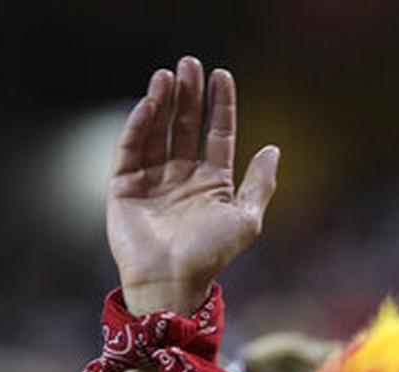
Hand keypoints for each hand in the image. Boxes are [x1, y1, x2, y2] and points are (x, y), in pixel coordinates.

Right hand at [107, 56, 279, 314]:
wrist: (172, 281)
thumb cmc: (211, 255)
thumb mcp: (247, 219)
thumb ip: (260, 184)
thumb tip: (274, 149)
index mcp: (213, 183)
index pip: (217, 134)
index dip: (220, 106)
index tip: (223, 75)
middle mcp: (183, 177)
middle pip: (186, 126)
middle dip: (189, 95)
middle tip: (191, 63)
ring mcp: (153, 180)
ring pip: (158, 132)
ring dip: (163, 102)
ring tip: (169, 75)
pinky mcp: (125, 187)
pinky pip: (131, 148)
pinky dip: (139, 125)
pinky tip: (151, 103)